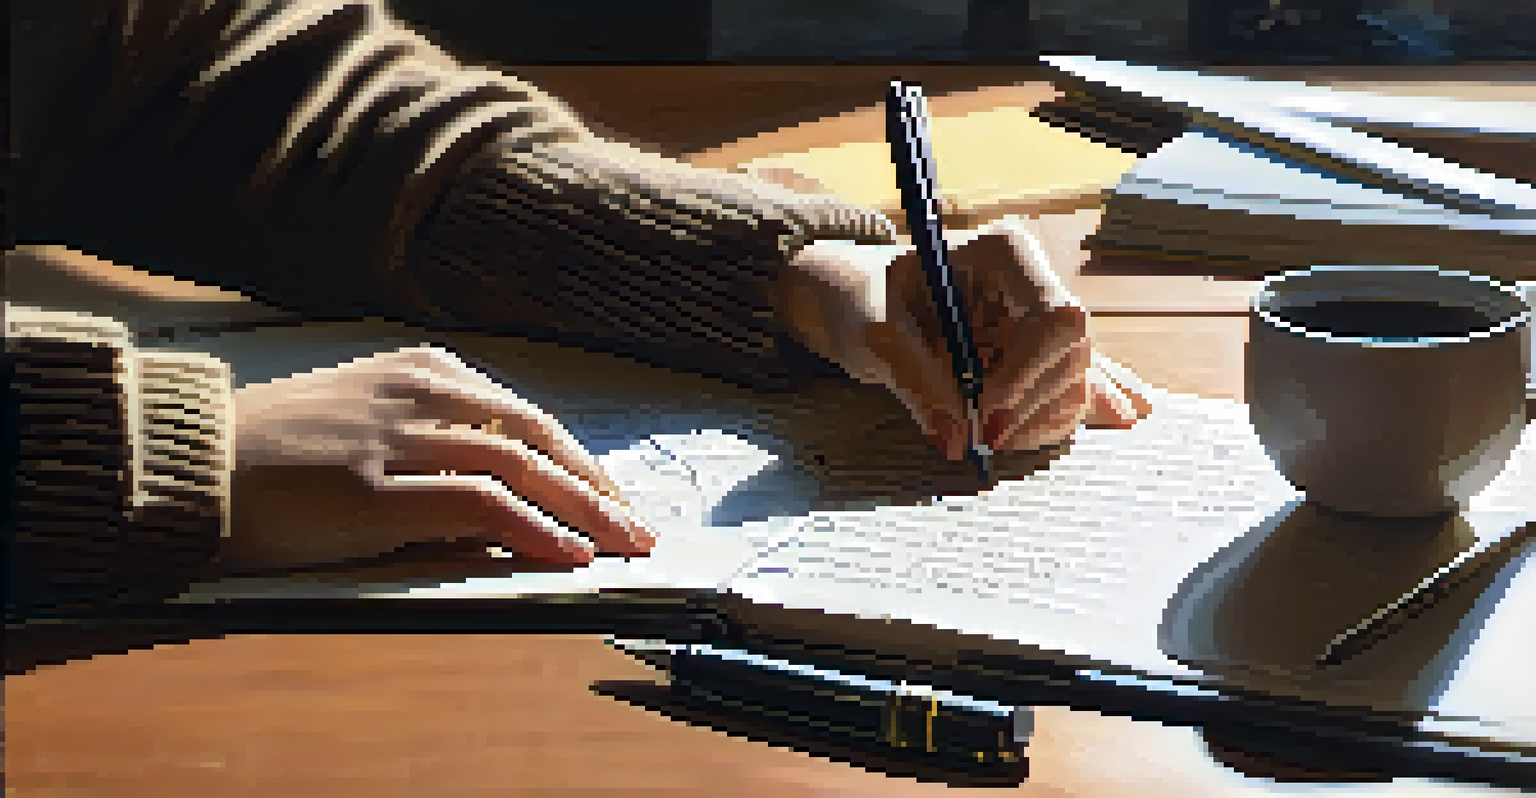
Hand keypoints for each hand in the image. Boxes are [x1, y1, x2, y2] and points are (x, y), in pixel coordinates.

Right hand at [226, 346, 653, 569]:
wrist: (187, 461)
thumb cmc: (274, 452)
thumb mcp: (368, 425)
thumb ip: (436, 446)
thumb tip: (508, 498)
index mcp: (423, 372)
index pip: (526, 418)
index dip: (578, 462)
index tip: (612, 498)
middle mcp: (420, 393)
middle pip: (537, 438)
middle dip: (596, 487)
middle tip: (639, 527)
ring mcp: (397, 437)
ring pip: (519, 467)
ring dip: (582, 511)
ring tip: (623, 546)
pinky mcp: (372, 488)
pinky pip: (477, 504)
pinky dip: (532, 527)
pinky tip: (567, 553)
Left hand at [779, 217, 1150, 459]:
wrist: (864, 304)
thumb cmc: (867, 300)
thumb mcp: (876, 332)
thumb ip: (915, 378)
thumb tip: (955, 438)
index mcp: (1004, 254)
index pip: (1055, 315)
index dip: (1028, 370)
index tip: (985, 410)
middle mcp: (1037, 283)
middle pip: (1073, 354)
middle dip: (1028, 405)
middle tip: (979, 437)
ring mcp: (1044, 324)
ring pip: (1075, 383)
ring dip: (1033, 422)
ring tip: (980, 435)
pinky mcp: (1042, 360)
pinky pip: (1066, 400)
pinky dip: (1038, 426)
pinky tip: (1003, 433)